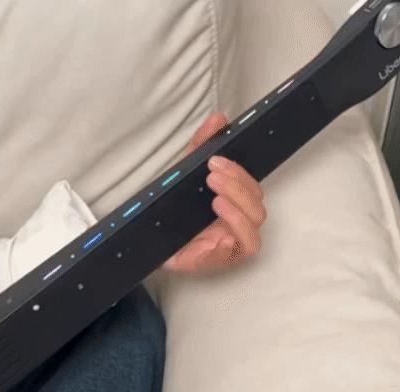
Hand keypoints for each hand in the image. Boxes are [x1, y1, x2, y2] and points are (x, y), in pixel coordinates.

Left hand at [164, 113, 266, 272]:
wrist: (142, 235)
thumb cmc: (171, 205)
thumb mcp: (184, 170)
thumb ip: (202, 145)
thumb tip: (219, 119)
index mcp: (235, 205)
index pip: (254, 191)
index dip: (242, 175)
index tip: (217, 160)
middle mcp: (236, 227)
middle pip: (258, 212)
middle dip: (239, 191)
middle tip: (212, 178)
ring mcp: (227, 248)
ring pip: (253, 239)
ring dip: (239, 217)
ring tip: (216, 201)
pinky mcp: (211, 263)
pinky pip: (232, 260)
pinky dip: (227, 248)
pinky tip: (217, 236)